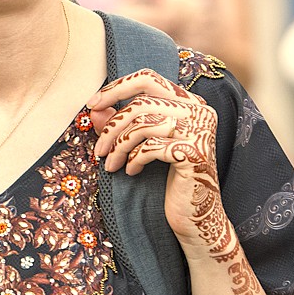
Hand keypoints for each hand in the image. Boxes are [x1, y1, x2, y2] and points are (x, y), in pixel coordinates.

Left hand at [89, 70, 254, 294]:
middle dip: (112, 126)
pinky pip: (150, 147)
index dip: (117, 88)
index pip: (148, 79)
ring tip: (110, 165)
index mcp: (189, 103)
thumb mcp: (141, 146)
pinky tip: (130, 171)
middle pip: (141, 103)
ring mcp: (200, 130)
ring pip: (142, 124)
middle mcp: (199, 111)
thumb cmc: (167, 178)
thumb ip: (120, 124)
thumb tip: (94, 108)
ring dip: (118, 147)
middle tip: (98, 150)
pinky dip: (133, 159)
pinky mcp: (194, 153)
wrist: (195, 215)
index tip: (93, 104)